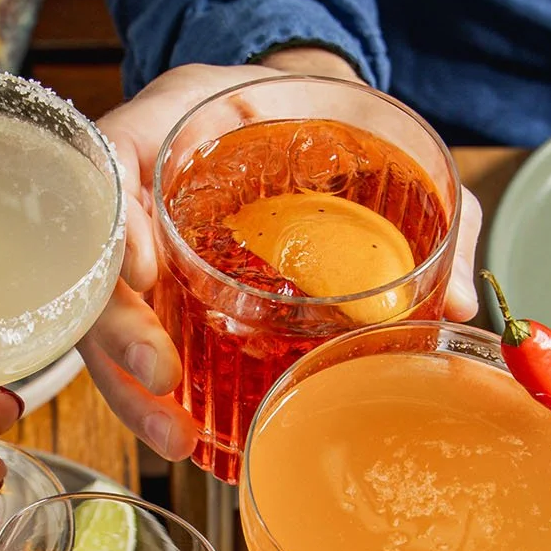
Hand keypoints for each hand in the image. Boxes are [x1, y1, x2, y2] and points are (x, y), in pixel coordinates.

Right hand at [80, 50, 482, 456]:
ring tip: (176, 439)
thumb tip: (458, 304)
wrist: (303, 112)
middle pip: (92, 263)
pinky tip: (184, 436)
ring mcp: (138, 244)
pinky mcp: (155, 290)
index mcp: (174, 124)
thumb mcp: (374, 127)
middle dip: (118, 332)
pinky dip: (149, 394)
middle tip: (163, 384)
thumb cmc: (323, 113)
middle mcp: (138, 187)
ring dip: (129, 386)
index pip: (110, 166)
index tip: (147, 269)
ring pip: (100, 319)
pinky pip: (132, 342)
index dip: (116, 221)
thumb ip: (429, 200)